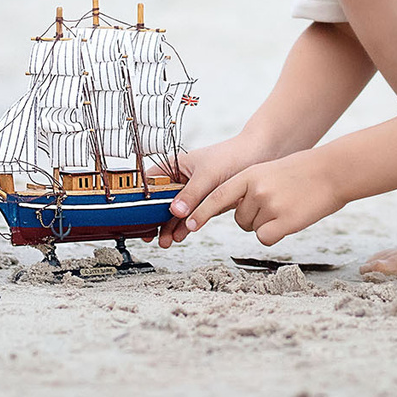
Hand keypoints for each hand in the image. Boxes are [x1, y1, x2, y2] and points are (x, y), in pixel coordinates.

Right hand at [153, 134, 273, 246]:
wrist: (259, 157)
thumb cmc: (232, 155)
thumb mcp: (208, 175)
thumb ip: (191, 194)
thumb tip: (176, 211)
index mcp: (175, 165)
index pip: (150, 182)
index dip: (141, 197)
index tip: (137, 213)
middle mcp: (180, 178)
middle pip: (160, 201)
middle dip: (154, 218)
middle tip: (149, 234)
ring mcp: (192, 192)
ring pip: (174, 212)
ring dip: (168, 227)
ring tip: (165, 241)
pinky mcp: (204, 202)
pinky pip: (189, 216)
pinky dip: (183, 227)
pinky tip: (179, 236)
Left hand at [186, 148, 344, 245]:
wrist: (333, 171)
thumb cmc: (303, 172)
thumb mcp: (269, 171)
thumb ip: (250, 187)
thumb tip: (238, 208)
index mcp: (249, 175)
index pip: (217, 196)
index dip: (201, 212)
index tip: (188, 224)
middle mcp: (256, 189)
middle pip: (240, 218)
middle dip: (254, 217)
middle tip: (278, 202)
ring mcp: (270, 205)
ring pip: (254, 228)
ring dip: (268, 223)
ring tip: (288, 206)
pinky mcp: (283, 221)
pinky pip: (265, 238)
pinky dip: (276, 234)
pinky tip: (291, 219)